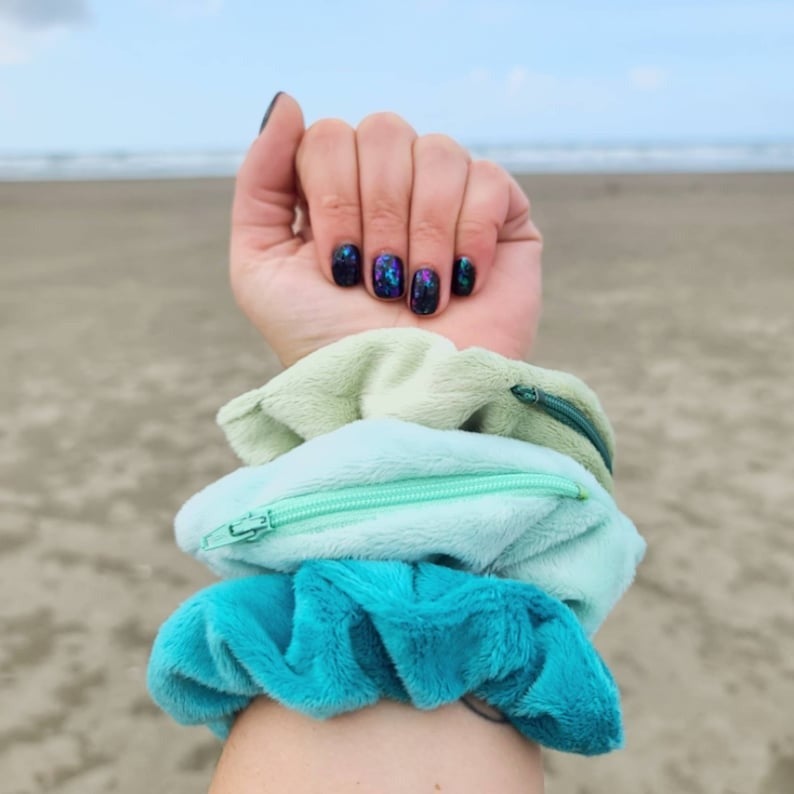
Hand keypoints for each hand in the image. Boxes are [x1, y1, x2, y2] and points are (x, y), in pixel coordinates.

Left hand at [229, 93, 541, 367]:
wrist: (397, 395)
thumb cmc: (325, 343)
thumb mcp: (261, 266)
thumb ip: (260, 181)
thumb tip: (288, 100)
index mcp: (337, 192)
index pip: (329, 134)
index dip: (331, 196)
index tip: (337, 267)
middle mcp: (393, 186)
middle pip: (383, 130)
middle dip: (374, 216)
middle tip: (378, 283)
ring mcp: (448, 199)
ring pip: (436, 151)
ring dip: (420, 234)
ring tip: (418, 294)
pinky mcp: (503, 218)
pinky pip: (488, 180)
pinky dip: (468, 238)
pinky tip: (460, 283)